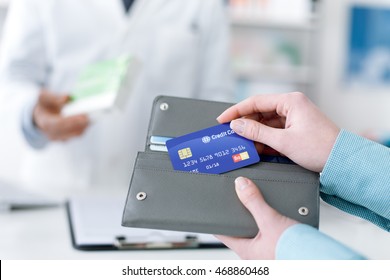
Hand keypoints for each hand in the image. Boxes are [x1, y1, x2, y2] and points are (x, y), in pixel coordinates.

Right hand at [33, 89, 88, 140]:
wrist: (41, 116)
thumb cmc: (44, 105)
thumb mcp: (44, 97)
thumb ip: (54, 97)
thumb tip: (67, 97)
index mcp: (45, 123)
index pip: (59, 124)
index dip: (71, 121)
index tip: (83, 116)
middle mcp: (53, 133)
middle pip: (70, 131)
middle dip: (82, 123)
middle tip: (92, 115)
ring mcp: (61, 138)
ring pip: (77, 133)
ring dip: (86, 124)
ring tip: (93, 115)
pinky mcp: (69, 138)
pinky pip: (79, 133)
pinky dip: (85, 125)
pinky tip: (91, 118)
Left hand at [216, 177, 297, 258]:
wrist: (321, 258)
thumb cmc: (295, 251)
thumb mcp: (270, 220)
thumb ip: (254, 202)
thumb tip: (241, 185)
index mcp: (247, 251)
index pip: (224, 233)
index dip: (218, 220)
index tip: (213, 211)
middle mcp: (256, 254)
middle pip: (241, 231)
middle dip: (242, 216)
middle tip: (240, 201)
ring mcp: (268, 253)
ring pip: (257, 232)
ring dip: (259, 219)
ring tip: (262, 207)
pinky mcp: (281, 248)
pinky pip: (272, 233)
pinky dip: (272, 223)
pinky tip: (279, 217)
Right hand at [217, 92, 339, 171]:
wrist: (342, 161)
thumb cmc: (320, 148)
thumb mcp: (283, 141)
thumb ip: (256, 132)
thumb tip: (237, 125)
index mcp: (291, 101)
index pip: (255, 101)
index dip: (236, 111)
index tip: (222, 119)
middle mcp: (292, 105)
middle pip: (260, 111)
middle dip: (245, 123)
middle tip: (230, 134)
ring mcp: (294, 117)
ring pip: (266, 122)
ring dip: (254, 134)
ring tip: (242, 144)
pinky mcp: (295, 128)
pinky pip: (274, 131)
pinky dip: (264, 139)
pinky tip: (255, 148)